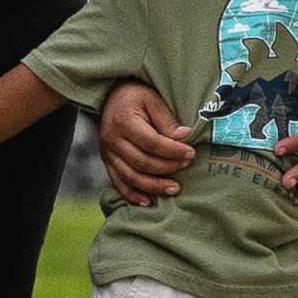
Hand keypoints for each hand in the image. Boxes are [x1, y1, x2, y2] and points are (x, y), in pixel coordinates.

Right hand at [99, 81, 194, 206]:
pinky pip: (118, 182)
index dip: (172, 151)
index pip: (151, 143)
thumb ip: (167, 121)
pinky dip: (132, 195)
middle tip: (186, 166)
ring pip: (131, 176)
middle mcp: (112, 140)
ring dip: (153, 186)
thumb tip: (185, 138)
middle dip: (167, 168)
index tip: (191, 153)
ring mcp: (107, 153)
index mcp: (124, 122)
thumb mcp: (153, 100)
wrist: (111, 95)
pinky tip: (148, 202)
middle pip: (142, 162)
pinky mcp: (107, 161)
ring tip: (174, 188)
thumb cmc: (136, 95)